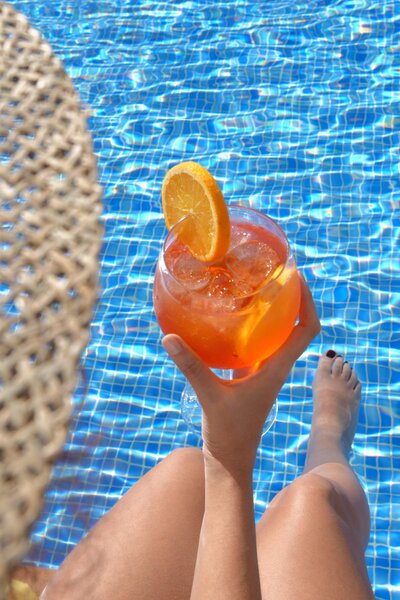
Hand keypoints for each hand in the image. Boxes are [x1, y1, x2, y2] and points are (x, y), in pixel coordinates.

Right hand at [162, 275, 319, 474]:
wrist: (231, 460)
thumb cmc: (228, 432)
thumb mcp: (209, 395)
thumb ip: (191, 366)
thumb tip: (169, 337)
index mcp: (277, 367)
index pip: (307, 330)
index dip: (308, 302)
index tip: (296, 278)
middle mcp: (276, 365)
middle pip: (297, 326)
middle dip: (293, 298)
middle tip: (275, 273)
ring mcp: (264, 370)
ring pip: (278, 334)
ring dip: (274, 312)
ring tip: (256, 287)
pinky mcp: (250, 375)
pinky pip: (257, 344)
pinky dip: (252, 328)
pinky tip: (232, 317)